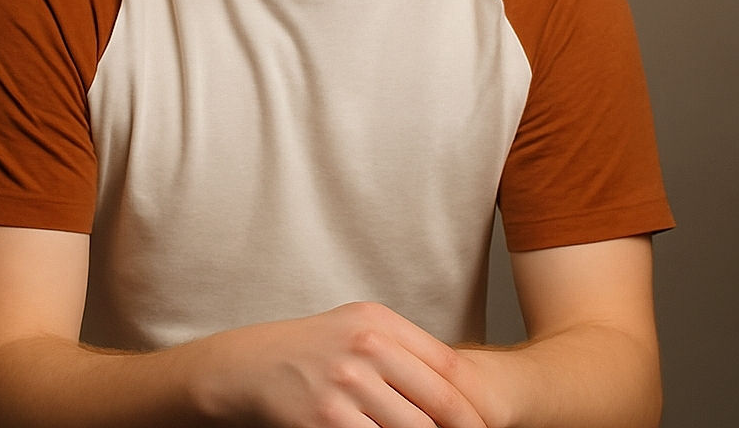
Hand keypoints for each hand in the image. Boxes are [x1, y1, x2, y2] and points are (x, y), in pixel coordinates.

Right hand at [183, 302, 488, 427]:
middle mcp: (366, 347)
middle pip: (439, 403)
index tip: (489, 426)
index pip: (448, 367)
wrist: (249, 366)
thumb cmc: (311, 350)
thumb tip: (456, 386)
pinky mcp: (326, 419)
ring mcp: (345, 384)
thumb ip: (401, 349)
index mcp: (378, 321)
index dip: (475, 405)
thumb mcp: (356, 328)